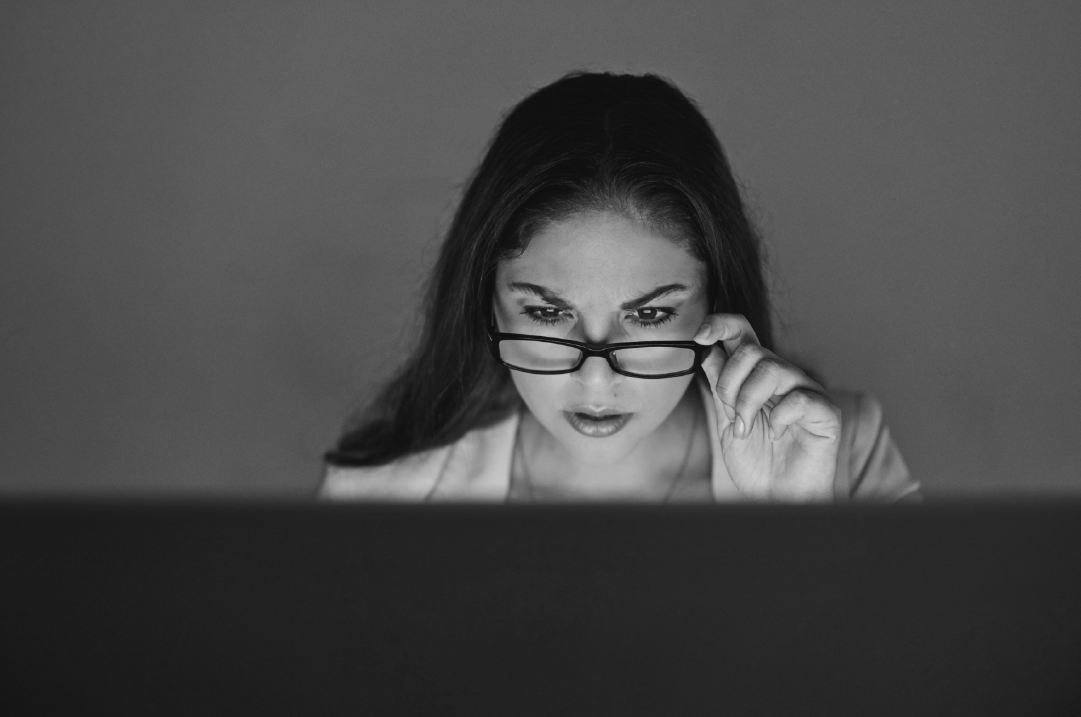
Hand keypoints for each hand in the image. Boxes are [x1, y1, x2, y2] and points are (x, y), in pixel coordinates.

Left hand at [694, 314, 840, 500]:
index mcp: (757, 376)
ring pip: (772, 369)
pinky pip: (799, 398)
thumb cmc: (757, 463)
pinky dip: (779, 418)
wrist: (777, 498)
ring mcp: (807, 392)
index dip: (722, 325)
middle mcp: (783, 377)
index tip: (701, 336)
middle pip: (752, 351)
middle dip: (729, 382)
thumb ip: (721, 387)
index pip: (743, 333)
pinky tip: (776, 435)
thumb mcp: (728, 421)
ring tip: (745, 429)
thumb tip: (709, 351)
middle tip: (730, 414)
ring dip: (748, 402)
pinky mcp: (826, 413)